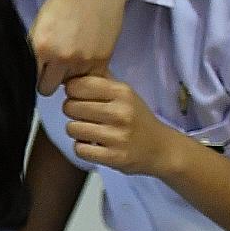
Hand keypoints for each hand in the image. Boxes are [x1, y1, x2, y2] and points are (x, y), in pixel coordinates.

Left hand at [29, 0, 126, 95]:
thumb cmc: (65, 0)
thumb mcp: (39, 24)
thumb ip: (32, 50)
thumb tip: (26, 72)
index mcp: (41, 46)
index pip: (28, 79)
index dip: (30, 76)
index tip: (35, 71)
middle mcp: (62, 57)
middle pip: (46, 88)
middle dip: (48, 80)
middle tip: (52, 66)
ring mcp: (83, 61)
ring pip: (68, 86)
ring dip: (68, 76)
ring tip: (72, 55)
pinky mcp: (102, 60)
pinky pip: (88, 80)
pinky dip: (85, 74)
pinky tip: (84, 58)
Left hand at [62, 73, 185, 177]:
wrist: (161, 148)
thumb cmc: (136, 118)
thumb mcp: (124, 94)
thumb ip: (100, 81)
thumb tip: (68, 72)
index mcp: (122, 92)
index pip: (77, 85)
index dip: (72, 92)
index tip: (80, 98)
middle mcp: (120, 112)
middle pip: (70, 107)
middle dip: (73, 112)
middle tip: (86, 116)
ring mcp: (117, 136)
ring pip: (72, 128)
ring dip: (77, 131)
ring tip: (91, 131)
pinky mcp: (113, 157)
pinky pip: (79, 149)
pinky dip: (82, 148)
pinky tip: (94, 145)